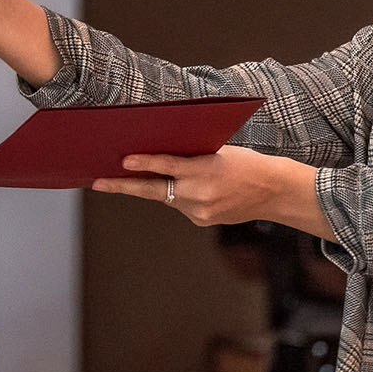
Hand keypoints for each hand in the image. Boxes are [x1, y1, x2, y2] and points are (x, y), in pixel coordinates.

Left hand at [92, 145, 331, 236]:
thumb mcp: (219, 151)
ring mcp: (200, 211)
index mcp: (205, 171)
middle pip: (155, 190)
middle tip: (98, 182)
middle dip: (124, 186)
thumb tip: (159, 157)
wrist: (274, 191)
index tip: (123, 161)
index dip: (144, 163)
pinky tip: (182, 187)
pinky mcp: (202, 220)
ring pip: (167, 197)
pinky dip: (177, 195)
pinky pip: (180, 205)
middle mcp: (200, 194)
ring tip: (131, 177)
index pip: (168, 166)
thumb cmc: (246, 163)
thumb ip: (191, 156)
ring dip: (154, 186)